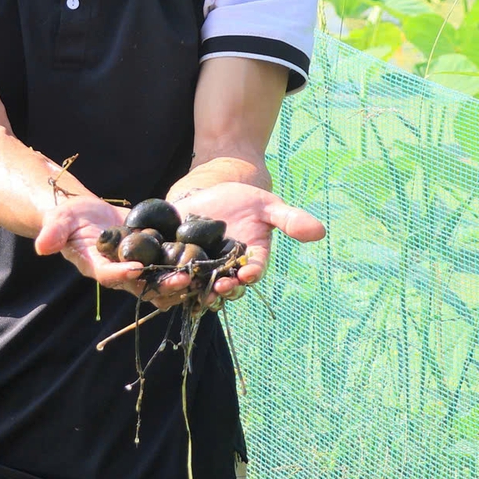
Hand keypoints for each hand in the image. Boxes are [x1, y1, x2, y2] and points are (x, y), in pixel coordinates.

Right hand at [33, 194, 195, 310]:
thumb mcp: (61, 220)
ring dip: (181, 282)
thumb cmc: (71, 218)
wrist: (88, 215)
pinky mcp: (153, 258)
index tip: (136, 269)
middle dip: (162, 284)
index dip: (122, 274)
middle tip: (183, 279)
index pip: (109, 275)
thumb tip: (41, 247)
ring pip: (161, 282)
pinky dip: (188, 268)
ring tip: (202, 276)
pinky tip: (210, 263)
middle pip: (142, 285)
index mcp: (97, 267)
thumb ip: (53, 232)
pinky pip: (171, 267)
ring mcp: (138, 268)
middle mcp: (120, 274)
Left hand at [166, 181, 325, 304]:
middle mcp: (225, 269)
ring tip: (182, 285)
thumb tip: (320, 232)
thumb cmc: (246, 200)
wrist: (213, 191)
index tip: (247, 273)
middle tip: (216, 288)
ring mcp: (201, 266)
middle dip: (219, 288)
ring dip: (189, 287)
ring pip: (195, 283)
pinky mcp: (177, 259)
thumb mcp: (268, 205)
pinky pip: (171, 270)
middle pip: (223, 284)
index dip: (249, 274)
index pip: (251, 271)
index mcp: (249, 259)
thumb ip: (290, 220)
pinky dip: (164, 273)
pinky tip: (157, 273)